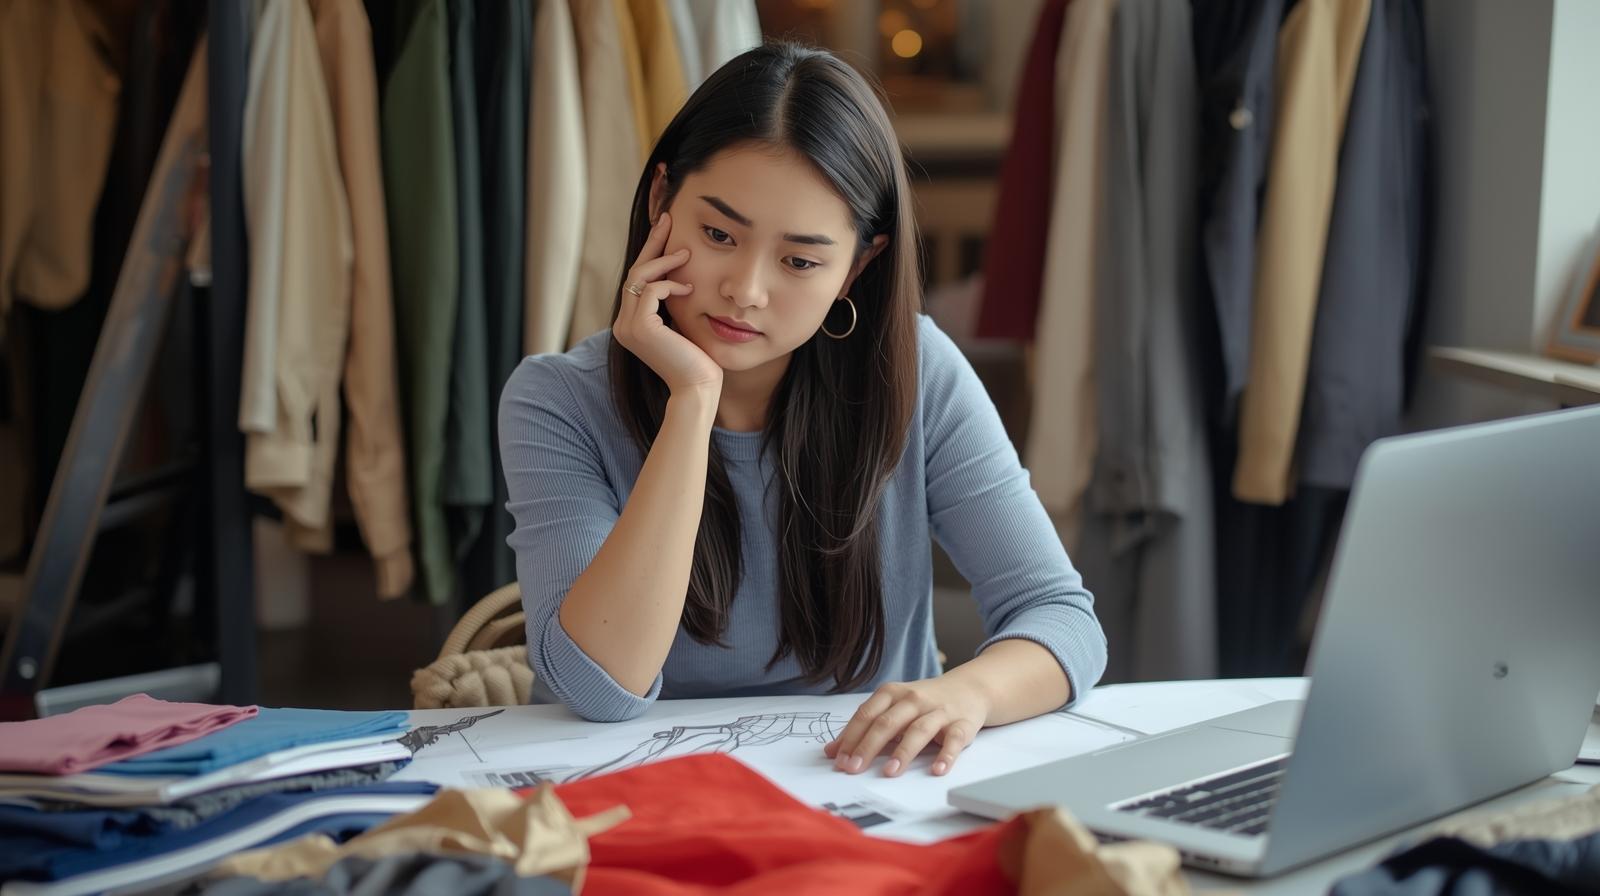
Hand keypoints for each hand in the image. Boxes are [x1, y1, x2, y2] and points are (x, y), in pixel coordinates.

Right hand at [611, 212, 721, 396]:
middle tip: (668, 220)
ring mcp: (628, 326)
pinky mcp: (640, 328)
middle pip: (634, 273)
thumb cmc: (698, 360)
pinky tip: (689, 287)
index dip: (650, 253)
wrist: (698, 388)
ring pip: (640, 277)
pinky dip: (670, 284)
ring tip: (686, 253)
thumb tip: (679, 275)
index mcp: (630, 323)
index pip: (637, 280)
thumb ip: (672, 304)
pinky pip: (652, 290)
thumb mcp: (682, 324)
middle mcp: (622, 324)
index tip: (665, 230)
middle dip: (652, 244)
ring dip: (664, 262)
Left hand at [824, 676, 991, 777]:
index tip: (838, 759)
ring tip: (890, 772)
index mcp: (892, 693)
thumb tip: (832, 751)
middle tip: (854, 769)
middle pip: (888, 722)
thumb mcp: (892, 708)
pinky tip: (937, 770)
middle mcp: (914, 699)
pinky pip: (954, 740)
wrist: (969, 689)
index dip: (851, 737)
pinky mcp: (962, 724)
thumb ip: (865, 727)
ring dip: (903, 752)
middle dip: (868, 746)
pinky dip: (946, 755)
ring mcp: (939, 711)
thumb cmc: (924, 703)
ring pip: (919, 730)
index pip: (867, 714)